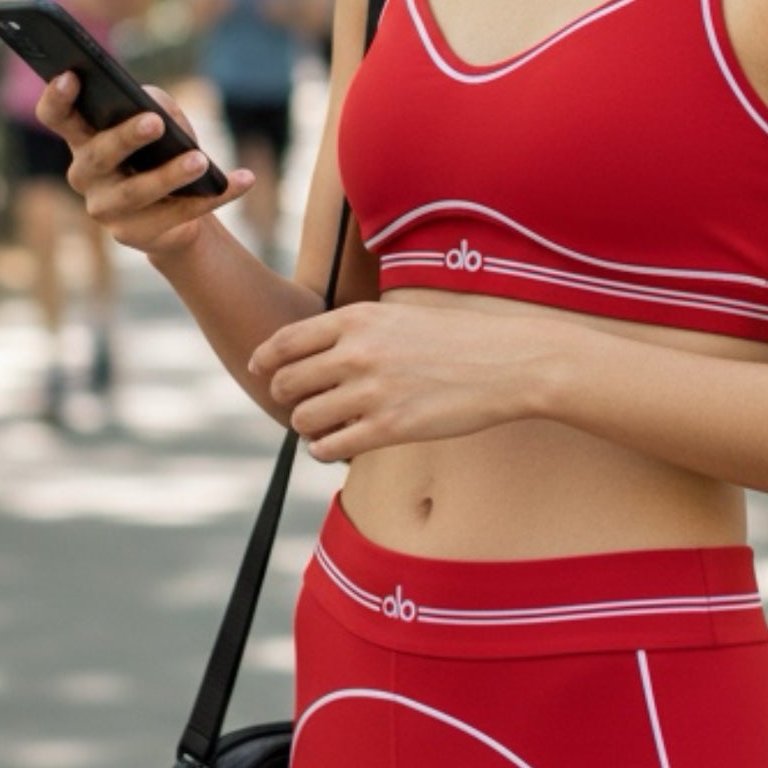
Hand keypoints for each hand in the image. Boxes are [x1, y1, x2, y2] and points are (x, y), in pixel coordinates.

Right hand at [34, 72, 252, 258]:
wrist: (175, 212)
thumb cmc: (159, 152)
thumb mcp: (161, 121)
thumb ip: (156, 105)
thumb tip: (160, 111)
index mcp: (82, 139)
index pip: (56, 116)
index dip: (56, 97)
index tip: (70, 75)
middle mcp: (85, 175)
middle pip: (97, 156)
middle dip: (125, 138)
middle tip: (153, 121)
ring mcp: (106, 209)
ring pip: (135, 193)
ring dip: (170, 175)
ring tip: (199, 160)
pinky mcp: (135, 235)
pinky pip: (177, 215)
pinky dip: (214, 196)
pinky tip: (242, 180)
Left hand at [248, 296, 548, 458]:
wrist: (508, 362)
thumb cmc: (455, 340)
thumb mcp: (397, 319)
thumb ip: (353, 334)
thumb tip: (310, 359)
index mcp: (356, 320)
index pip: (285, 342)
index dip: (265, 360)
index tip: (259, 371)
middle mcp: (357, 353)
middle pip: (287, 383)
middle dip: (286, 399)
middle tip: (300, 405)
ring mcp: (372, 392)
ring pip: (304, 419)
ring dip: (307, 427)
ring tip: (322, 427)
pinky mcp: (390, 428)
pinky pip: (330, 446)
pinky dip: (324, 449)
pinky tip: (336, 444)